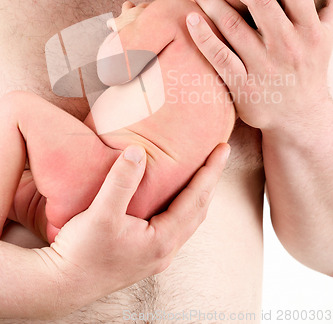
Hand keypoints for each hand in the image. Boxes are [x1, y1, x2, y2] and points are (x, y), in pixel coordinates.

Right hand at [34, 143, 229, 313]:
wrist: (63, 285)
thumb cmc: (82, 252)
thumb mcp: (100, 214)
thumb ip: (121, 181)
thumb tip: (137, 151)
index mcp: (162, 240)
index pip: (196, 199)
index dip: (210, 172)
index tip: (222, 149)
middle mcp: (165, 251)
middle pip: (198, 210)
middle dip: (210, 181)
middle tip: (218, 155)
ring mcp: (156, 256)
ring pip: (188, 220)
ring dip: (198, 195)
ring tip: (202, 173)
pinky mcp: (145, 255)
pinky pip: (175, 226)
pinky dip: (183, 206)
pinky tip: (174, 198)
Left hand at [186, 0, 332, 129]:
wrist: (298, 118)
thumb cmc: (308, 68)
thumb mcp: (326, 35)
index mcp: (310, 30)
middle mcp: (289, 46)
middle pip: (259, 0)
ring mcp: (265, 67)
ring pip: (233, 25)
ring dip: (212, 1)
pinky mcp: (243, 86)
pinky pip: (219, 56)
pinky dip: (203, 35)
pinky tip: (191, 19)